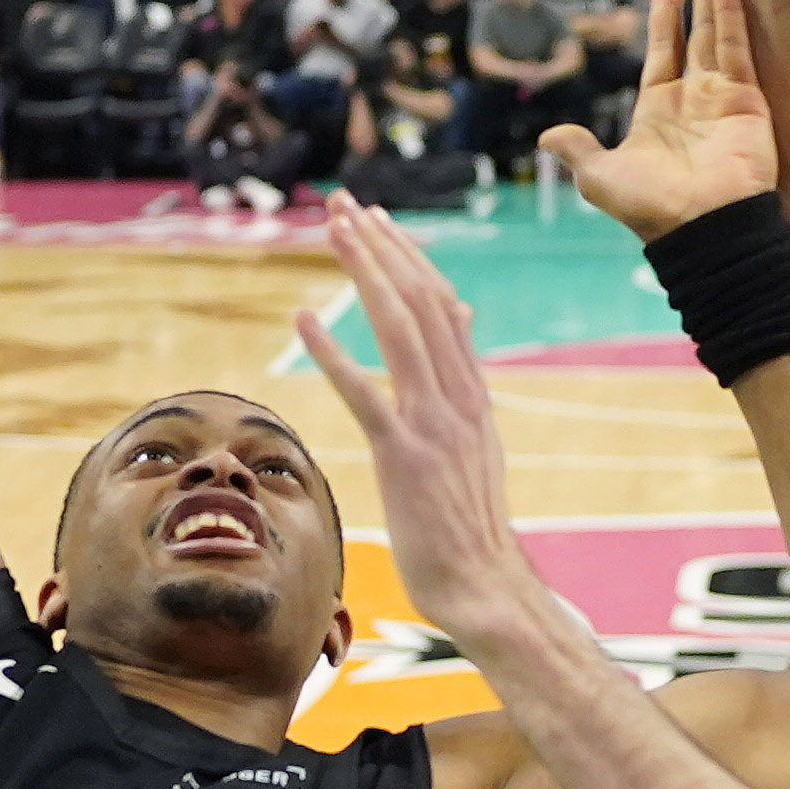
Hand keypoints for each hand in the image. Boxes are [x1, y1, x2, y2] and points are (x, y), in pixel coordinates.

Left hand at [297, 200, 542, 644]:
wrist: (484, 585)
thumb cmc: (470, 526)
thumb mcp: (476, 444)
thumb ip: (465, 382)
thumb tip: (461, 320)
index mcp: (472, 393)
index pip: (439, 305)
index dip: (407, 256)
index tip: (378, 219)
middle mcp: (457, 397)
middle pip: (417, 301)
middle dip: (380, 246)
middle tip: (346, 203)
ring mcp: (433, 424)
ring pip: (399, 328)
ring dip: (365, 273)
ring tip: (334, 231)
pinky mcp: (404, 455)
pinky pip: (365, 393)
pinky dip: (333, 351)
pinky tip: (305, 317)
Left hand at [538, 0, 776, 242]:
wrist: (699, 230)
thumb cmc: (651, 208)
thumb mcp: (601, 177)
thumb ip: (579, 150)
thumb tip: (550, 137)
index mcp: (658, 109)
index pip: (664, 47)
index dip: (666, 12)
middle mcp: (693, 97)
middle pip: (696, 30)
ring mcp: (723, 97)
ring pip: (720, 31)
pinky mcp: (748, 101)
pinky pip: (738, 49)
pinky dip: (733, 15)